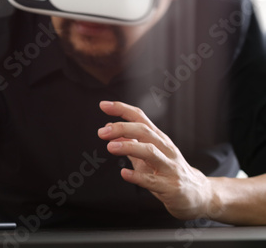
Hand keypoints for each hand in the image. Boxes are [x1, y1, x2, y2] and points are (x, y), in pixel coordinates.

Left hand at [97, 101, 214, 219]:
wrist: (197, 194)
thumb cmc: (169, 171)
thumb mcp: (149, 154)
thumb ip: (130, 143)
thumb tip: (110, 132)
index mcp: (159, 138)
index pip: (140, 117)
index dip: (122, 109)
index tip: (104, 105)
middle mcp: (165, 149)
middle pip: (144, 131)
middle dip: (122, 128)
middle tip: (102, 132)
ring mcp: (169, 167)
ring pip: (150, 152)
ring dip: (129, 147)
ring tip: (110, 147)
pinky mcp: (170, 186)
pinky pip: (152, 180)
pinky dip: (137, 176)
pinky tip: (124, 173)